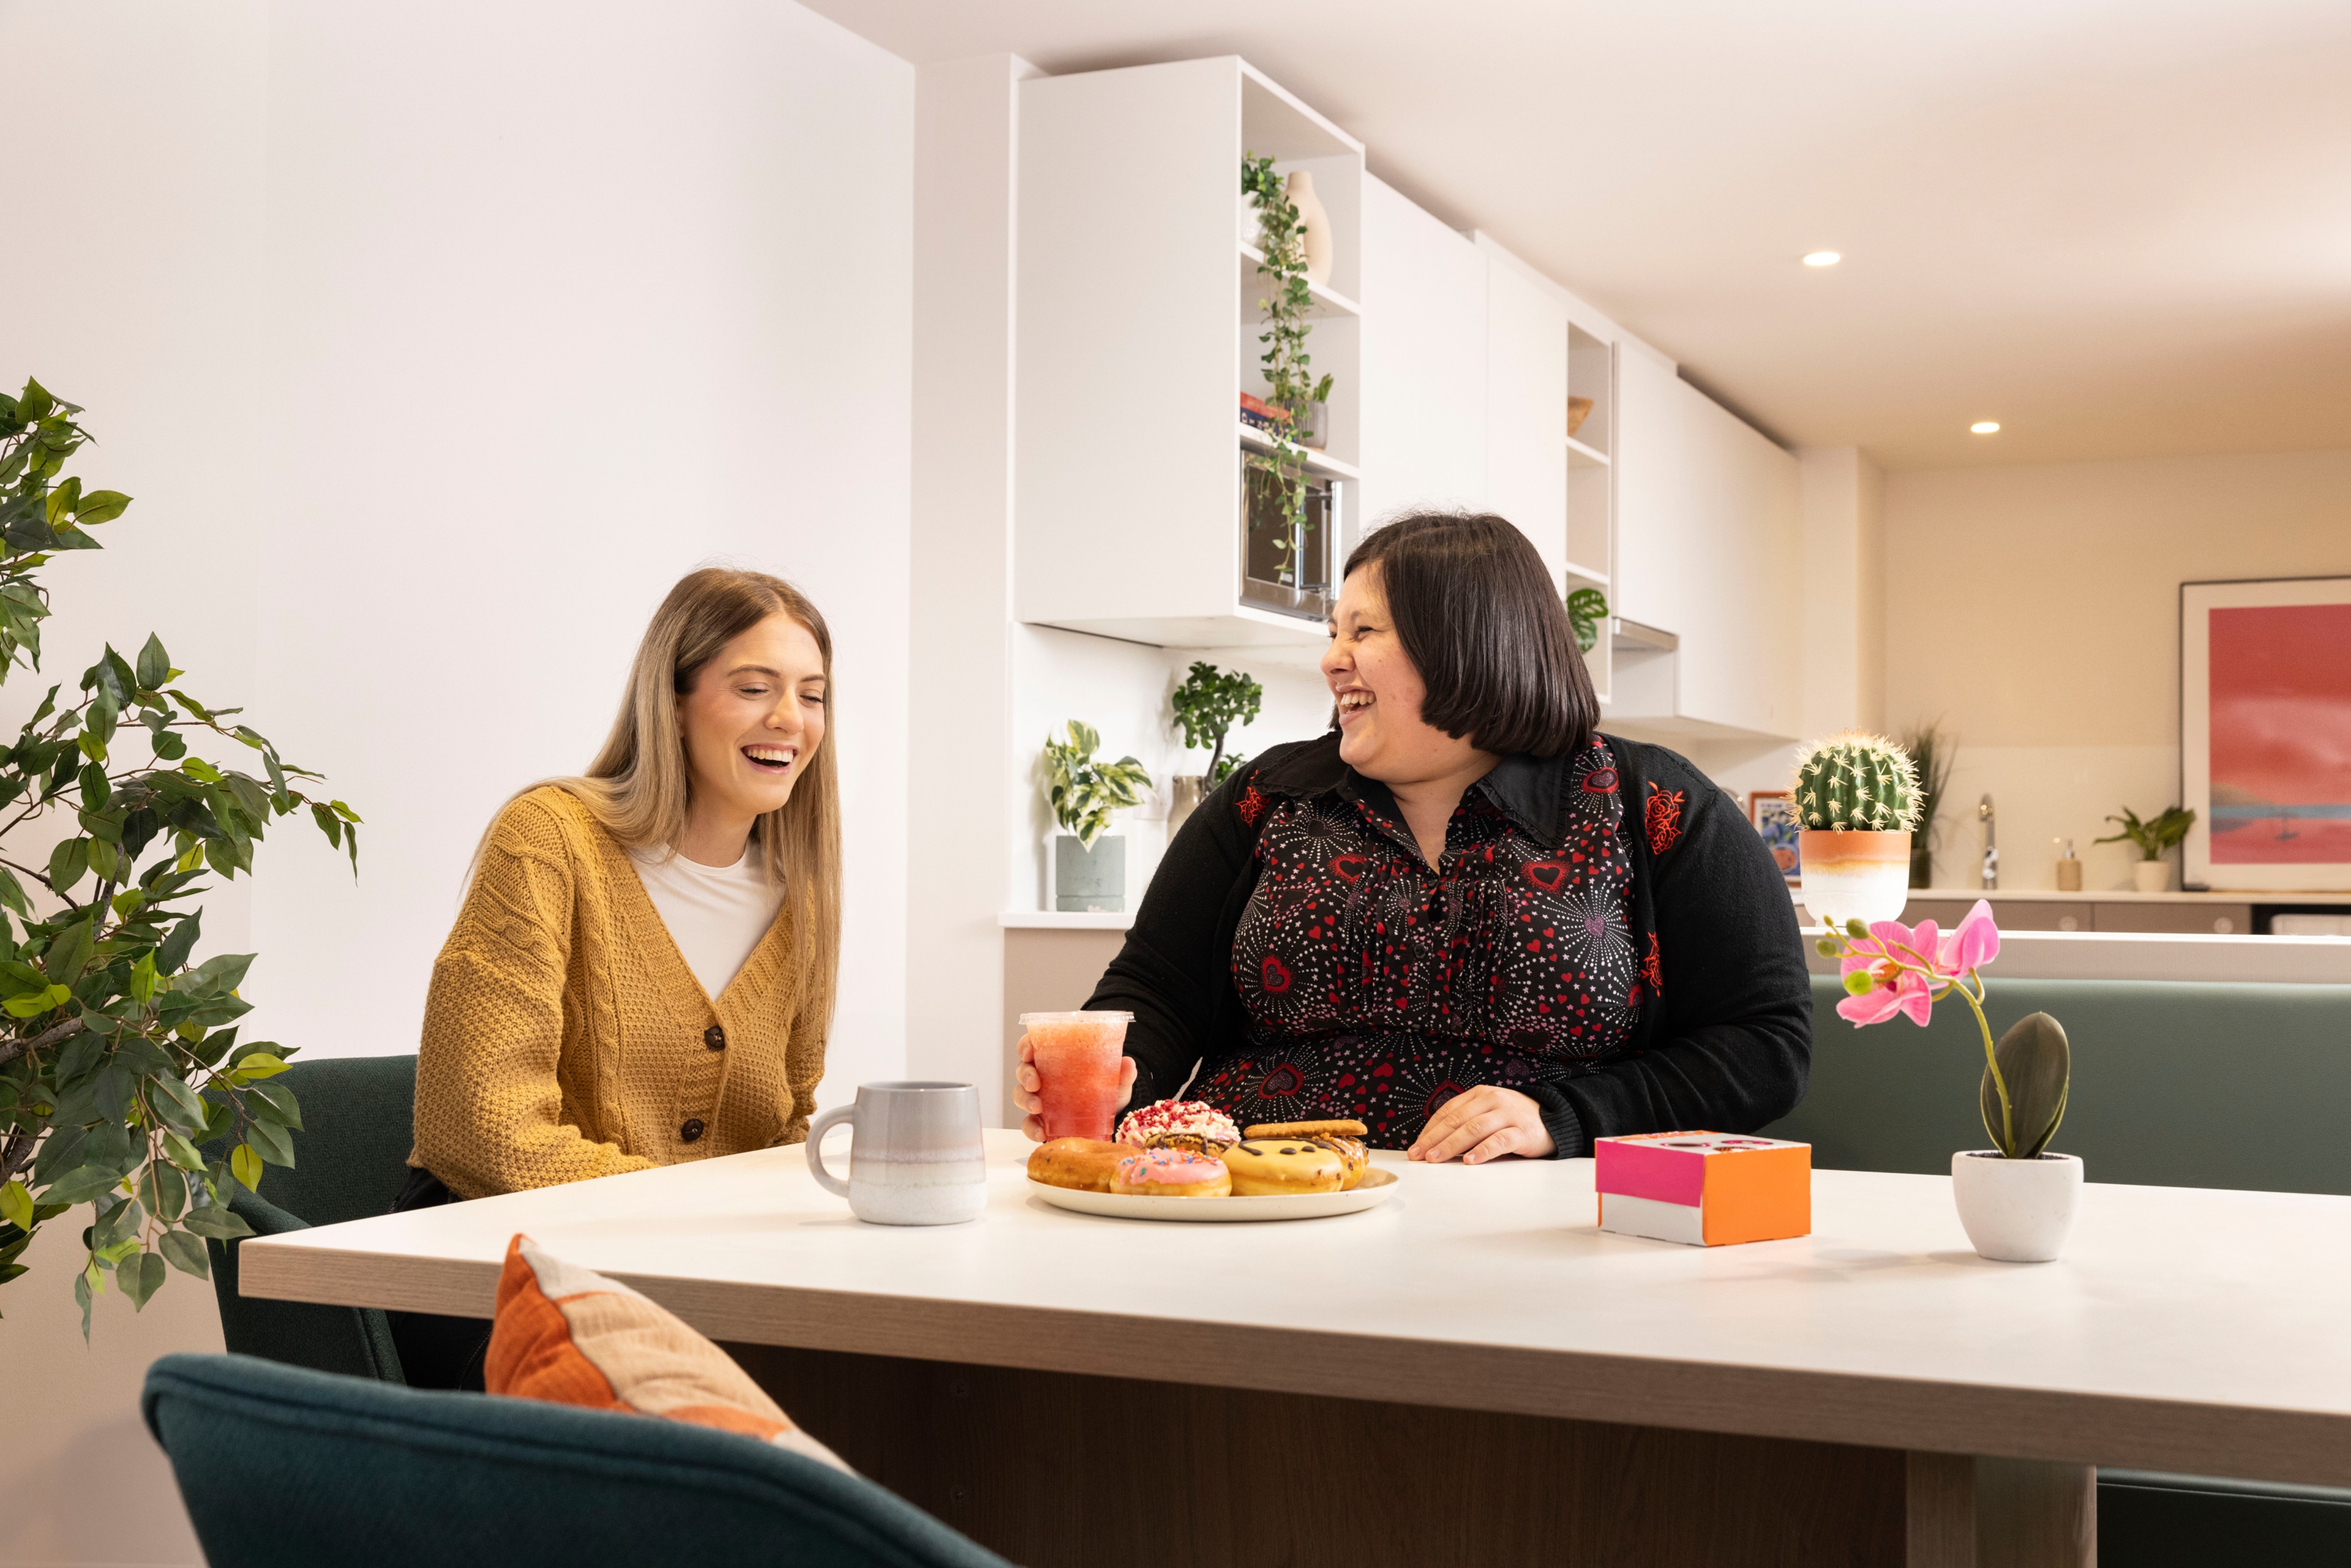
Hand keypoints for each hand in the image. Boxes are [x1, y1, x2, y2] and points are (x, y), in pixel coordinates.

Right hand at [1013, 1033, 1137, 1142]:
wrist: (1111, 1119)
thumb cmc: (1106, 1091)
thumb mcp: (1117, 1080)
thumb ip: (1121, 1072)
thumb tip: (1128, 1064)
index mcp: (1055, 1059)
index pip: (1032, 1045)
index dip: (1026, 1046)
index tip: (1028, 1051)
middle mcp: (1043, 1077)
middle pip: (1023, 1070)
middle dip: (1025, 1075)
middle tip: (1035, 1082)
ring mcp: (1040, 1099)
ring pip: (1021, 1095)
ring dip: (1025, 1100)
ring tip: (1037, 1107)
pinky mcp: (1041, 1121)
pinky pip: (1029, 1124)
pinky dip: (1031, 1128)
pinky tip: (1040, 1132)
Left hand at [1408, 1085, 1553, 1163]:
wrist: (1554, 1119)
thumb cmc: (1513, 1119)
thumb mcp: (1488, 1112)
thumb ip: (1466, 1121)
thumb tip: (1434, 1143)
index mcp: (1479, 1094)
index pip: (1448, 1111)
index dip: (1430, 1129)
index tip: (1416, 1146)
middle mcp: (1492, 1100)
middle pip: (1457, 1120)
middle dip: (1435, 1139)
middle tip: (1419, 1155)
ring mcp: (1508, 1114)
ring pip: (1474, 1128)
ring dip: (1452, 1145)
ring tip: (1436, 1159)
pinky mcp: (1523, 1131)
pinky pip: (1499, 1140)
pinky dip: (1483, 1151)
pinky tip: (1470, 1161)